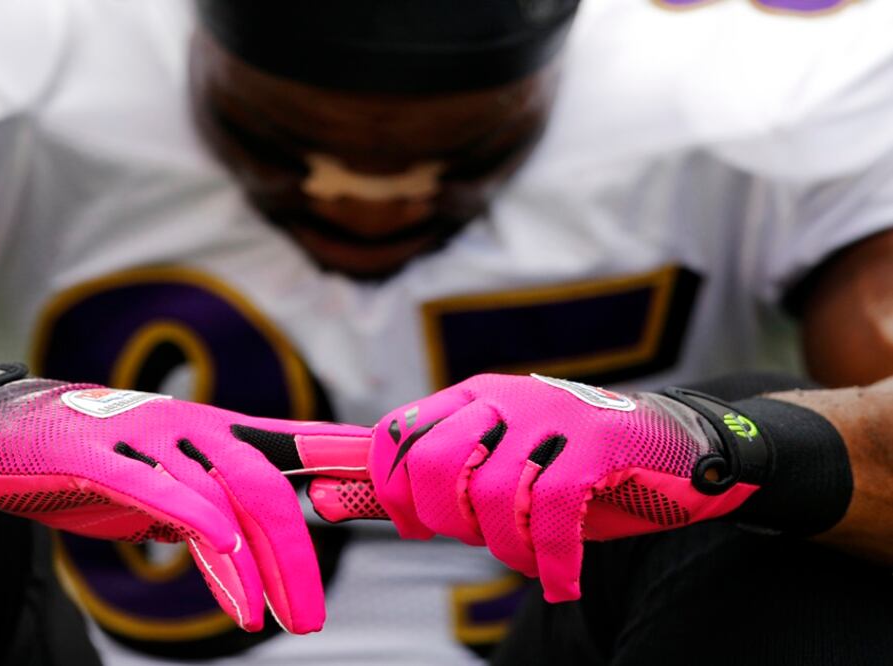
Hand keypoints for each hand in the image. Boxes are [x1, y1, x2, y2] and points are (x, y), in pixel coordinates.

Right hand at [0, 376, 369, 632]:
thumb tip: (239, 548)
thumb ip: (204, 507)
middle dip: (299, 552)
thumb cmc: (87, 460)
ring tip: (280, 619)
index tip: (395, 484)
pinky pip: (166, 496)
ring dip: (262, 563)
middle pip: (268, 483)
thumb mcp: (159, 482)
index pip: (295, 439)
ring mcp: (146, 437)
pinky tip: (232, 582)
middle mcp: (190, 426)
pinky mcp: (98, 457)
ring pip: (228, 493)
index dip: (348, 456)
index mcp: (211, 430)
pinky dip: (207, 535)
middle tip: (309, 615)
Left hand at [308, 374, 764, 601]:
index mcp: (472, 395)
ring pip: (486, 495)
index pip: (395, 433)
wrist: (682, 451)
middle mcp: (503, 396)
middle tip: (478, 539)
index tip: (419, 526)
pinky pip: (547, 514)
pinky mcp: (596, 442)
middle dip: (442, 523)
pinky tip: (562, 580)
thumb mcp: (495, 473)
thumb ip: (412, 484)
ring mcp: (551, 415)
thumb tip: (318, 494)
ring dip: (503, 548)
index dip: (389, 491)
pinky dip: (548, 562)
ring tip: (530, 559)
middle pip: (429, 465)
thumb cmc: (577, 470)